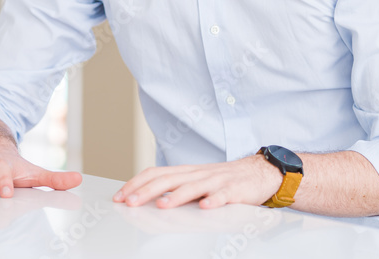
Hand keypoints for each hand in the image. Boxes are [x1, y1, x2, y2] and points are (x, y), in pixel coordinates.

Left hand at [112, 154, 282, 208]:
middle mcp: (197, 174)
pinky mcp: (234, 190)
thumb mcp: (196, 181)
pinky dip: (213, 201)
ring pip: (193, 187)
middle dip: (146, 191)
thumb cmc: (223, 179)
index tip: (120, 196)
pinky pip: (223, 196)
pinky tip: (205, 207)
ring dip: (176, 196)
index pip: (155, 173)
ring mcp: (216, 181)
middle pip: (168, 179)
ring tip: (162, 205)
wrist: (258, 172)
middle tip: (130, 202)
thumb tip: (148, 198)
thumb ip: (175, 187)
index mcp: (186, 172)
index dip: (136, 183)